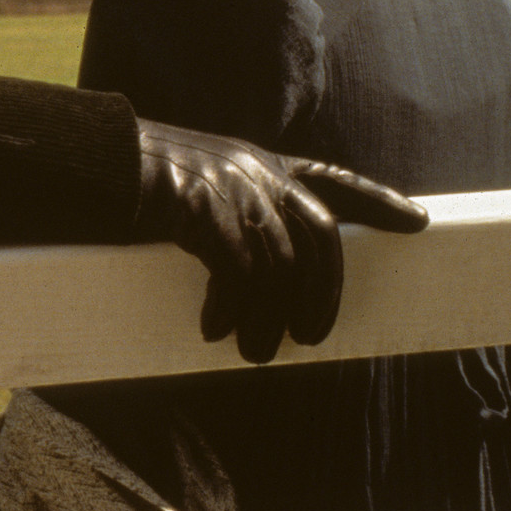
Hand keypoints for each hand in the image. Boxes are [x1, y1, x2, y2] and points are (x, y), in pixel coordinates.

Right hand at [133, 120, 427, 363]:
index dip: (377, 199)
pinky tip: (214, 331)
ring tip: (257, 352)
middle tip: (309, 338)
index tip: (417, 221)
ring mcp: (233, 190)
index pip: (333, 179)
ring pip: (283, 267)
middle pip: (321, 237)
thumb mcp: (197, 186)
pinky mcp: (206, 211)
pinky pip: (240, 273)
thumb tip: (256, 279)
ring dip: (272, 320)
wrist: (92, 159)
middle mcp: (256, 172)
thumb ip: (233, 213)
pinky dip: (233, 310)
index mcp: (259, 163)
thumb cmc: (135, 180)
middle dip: (324, 295)